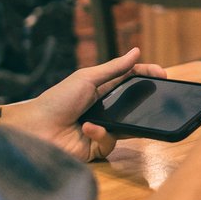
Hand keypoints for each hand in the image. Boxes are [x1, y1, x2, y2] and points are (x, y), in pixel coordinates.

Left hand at [0, 49, 165, 161]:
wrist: (37, 129)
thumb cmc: (57, 100)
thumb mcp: (87, 78)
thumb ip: (114, 68)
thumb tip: (137, 51)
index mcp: (99, 88)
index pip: (128, 79)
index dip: (146, 75)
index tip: (163, 75)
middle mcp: (103, 108)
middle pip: (132, 103)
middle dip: (145, 101)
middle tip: (159, 97)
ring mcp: (101, 128)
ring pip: (127, 126)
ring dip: (122, 120)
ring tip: (110, 116)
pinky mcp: (96, 147)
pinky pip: (111, 142)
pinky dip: (101, 134)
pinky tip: (88, 128)